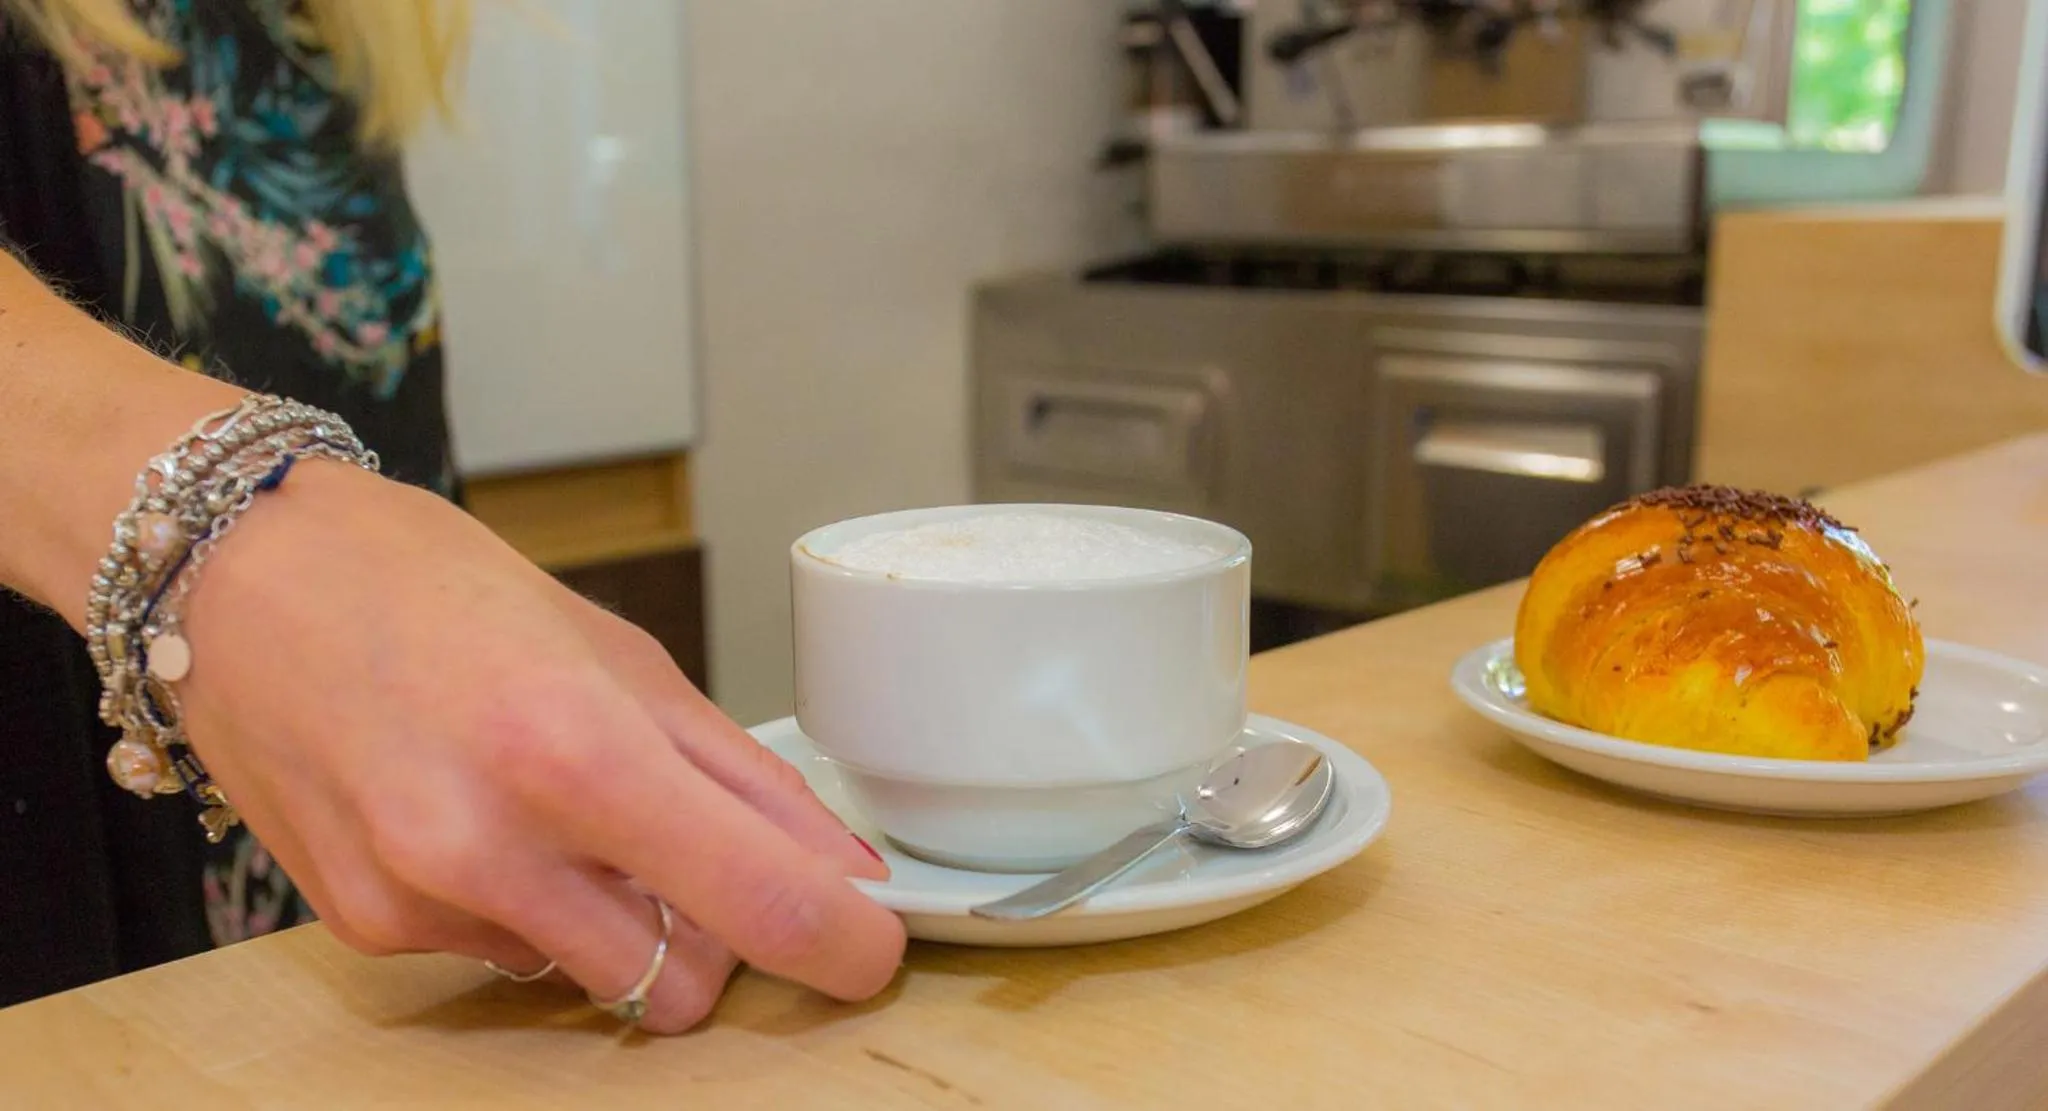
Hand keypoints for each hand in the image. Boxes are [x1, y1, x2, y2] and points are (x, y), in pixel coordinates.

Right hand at [172, 460, 905, 1032]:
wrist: (240, 575)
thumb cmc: (429, 585)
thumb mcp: (618, 654)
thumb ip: (742, 778)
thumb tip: (845, 869)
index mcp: (575, 750)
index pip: (759, 906)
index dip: (843, 946)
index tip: (869, 948)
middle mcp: (490, 846)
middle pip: (683, 983)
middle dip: (714, 934)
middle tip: (691, 850)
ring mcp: (422, 900)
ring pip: (594, 978)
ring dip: (615, 921)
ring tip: (557, 807)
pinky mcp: (369, 928)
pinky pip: (505, 957)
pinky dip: (524, 907)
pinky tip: (478, 815)